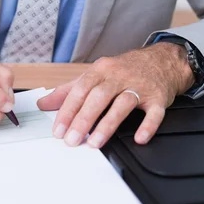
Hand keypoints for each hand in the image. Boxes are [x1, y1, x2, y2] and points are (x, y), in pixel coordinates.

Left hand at [37, 42, 193, 147]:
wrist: (160, 61)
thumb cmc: (124, 70)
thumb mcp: (95, 74)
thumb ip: (69, 90)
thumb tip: (43, 103)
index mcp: (101, 70)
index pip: (80, 89)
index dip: (67, 110)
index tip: (58, 129)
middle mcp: (119, 76)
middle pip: (99, 96)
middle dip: (83, 119)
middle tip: (71, 139)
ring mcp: (139, 86)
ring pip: (122, 103)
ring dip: (108, 124)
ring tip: (94, 142)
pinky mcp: (157, 97)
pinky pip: (154, 112)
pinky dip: (147, 126)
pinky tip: (139, 138)